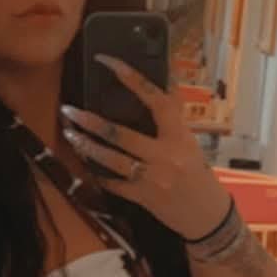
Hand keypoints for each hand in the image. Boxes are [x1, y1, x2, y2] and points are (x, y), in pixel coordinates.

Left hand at [60, 55, 229, 238]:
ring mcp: (152, 178)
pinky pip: (113, 183)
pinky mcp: (142, 198)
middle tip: (69, 110)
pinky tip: (84, 162)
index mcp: (179, 135)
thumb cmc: (197, 173)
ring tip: (70, 133)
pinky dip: (98, 173)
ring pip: (111, 159)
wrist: (207, 215)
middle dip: (91, 122)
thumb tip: (165, 80)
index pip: (156, 100)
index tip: (108, 62)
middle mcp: (165, 155)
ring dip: (87, 146)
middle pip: (121, 134)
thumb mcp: (189, 141)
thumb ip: (173, 115)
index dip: (132, 78)